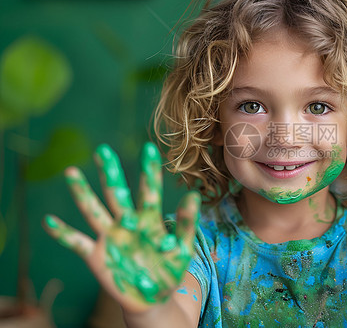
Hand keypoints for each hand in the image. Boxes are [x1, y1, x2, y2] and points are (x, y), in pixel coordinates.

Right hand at [43, 143, 199, 312]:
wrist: (151, 300)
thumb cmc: (169, 272)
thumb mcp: (182, 249)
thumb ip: (187, 224)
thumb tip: (195, 195)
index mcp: (150, 220)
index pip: (149, 191)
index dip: (149, 171)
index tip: (148, 149)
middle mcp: (127, 224)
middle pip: (117, 194)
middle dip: (110, 173)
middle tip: (103, 150)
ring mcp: (110, 238)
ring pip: (94, 211)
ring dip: (82, 193)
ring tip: (72, 172)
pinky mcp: (97, 256)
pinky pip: (77, 242)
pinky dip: (63, 233)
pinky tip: (49, 221)